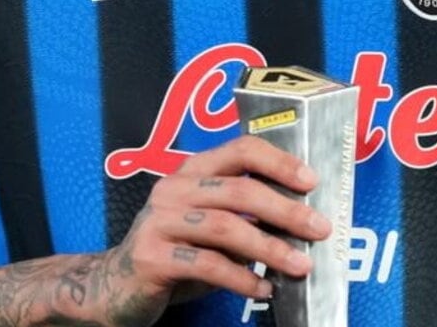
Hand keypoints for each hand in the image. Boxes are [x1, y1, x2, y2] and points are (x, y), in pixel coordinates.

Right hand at [108, 134, 334, 310]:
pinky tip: (265, 288)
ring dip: (270, 248)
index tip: (312, 182)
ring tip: (300, 265)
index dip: (279, 162)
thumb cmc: (178, 252)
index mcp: (192, 171)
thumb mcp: (210, 226)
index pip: (241, 150)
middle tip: (319, 229)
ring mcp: (158, 222)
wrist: (117, 285)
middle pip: (239, 190)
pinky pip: (207, 265)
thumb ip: (245, 216)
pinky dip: (242, 278)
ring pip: (226, 227)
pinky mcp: (151, 257)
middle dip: (286, 210)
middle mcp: (173, 189)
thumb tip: (303, 220)